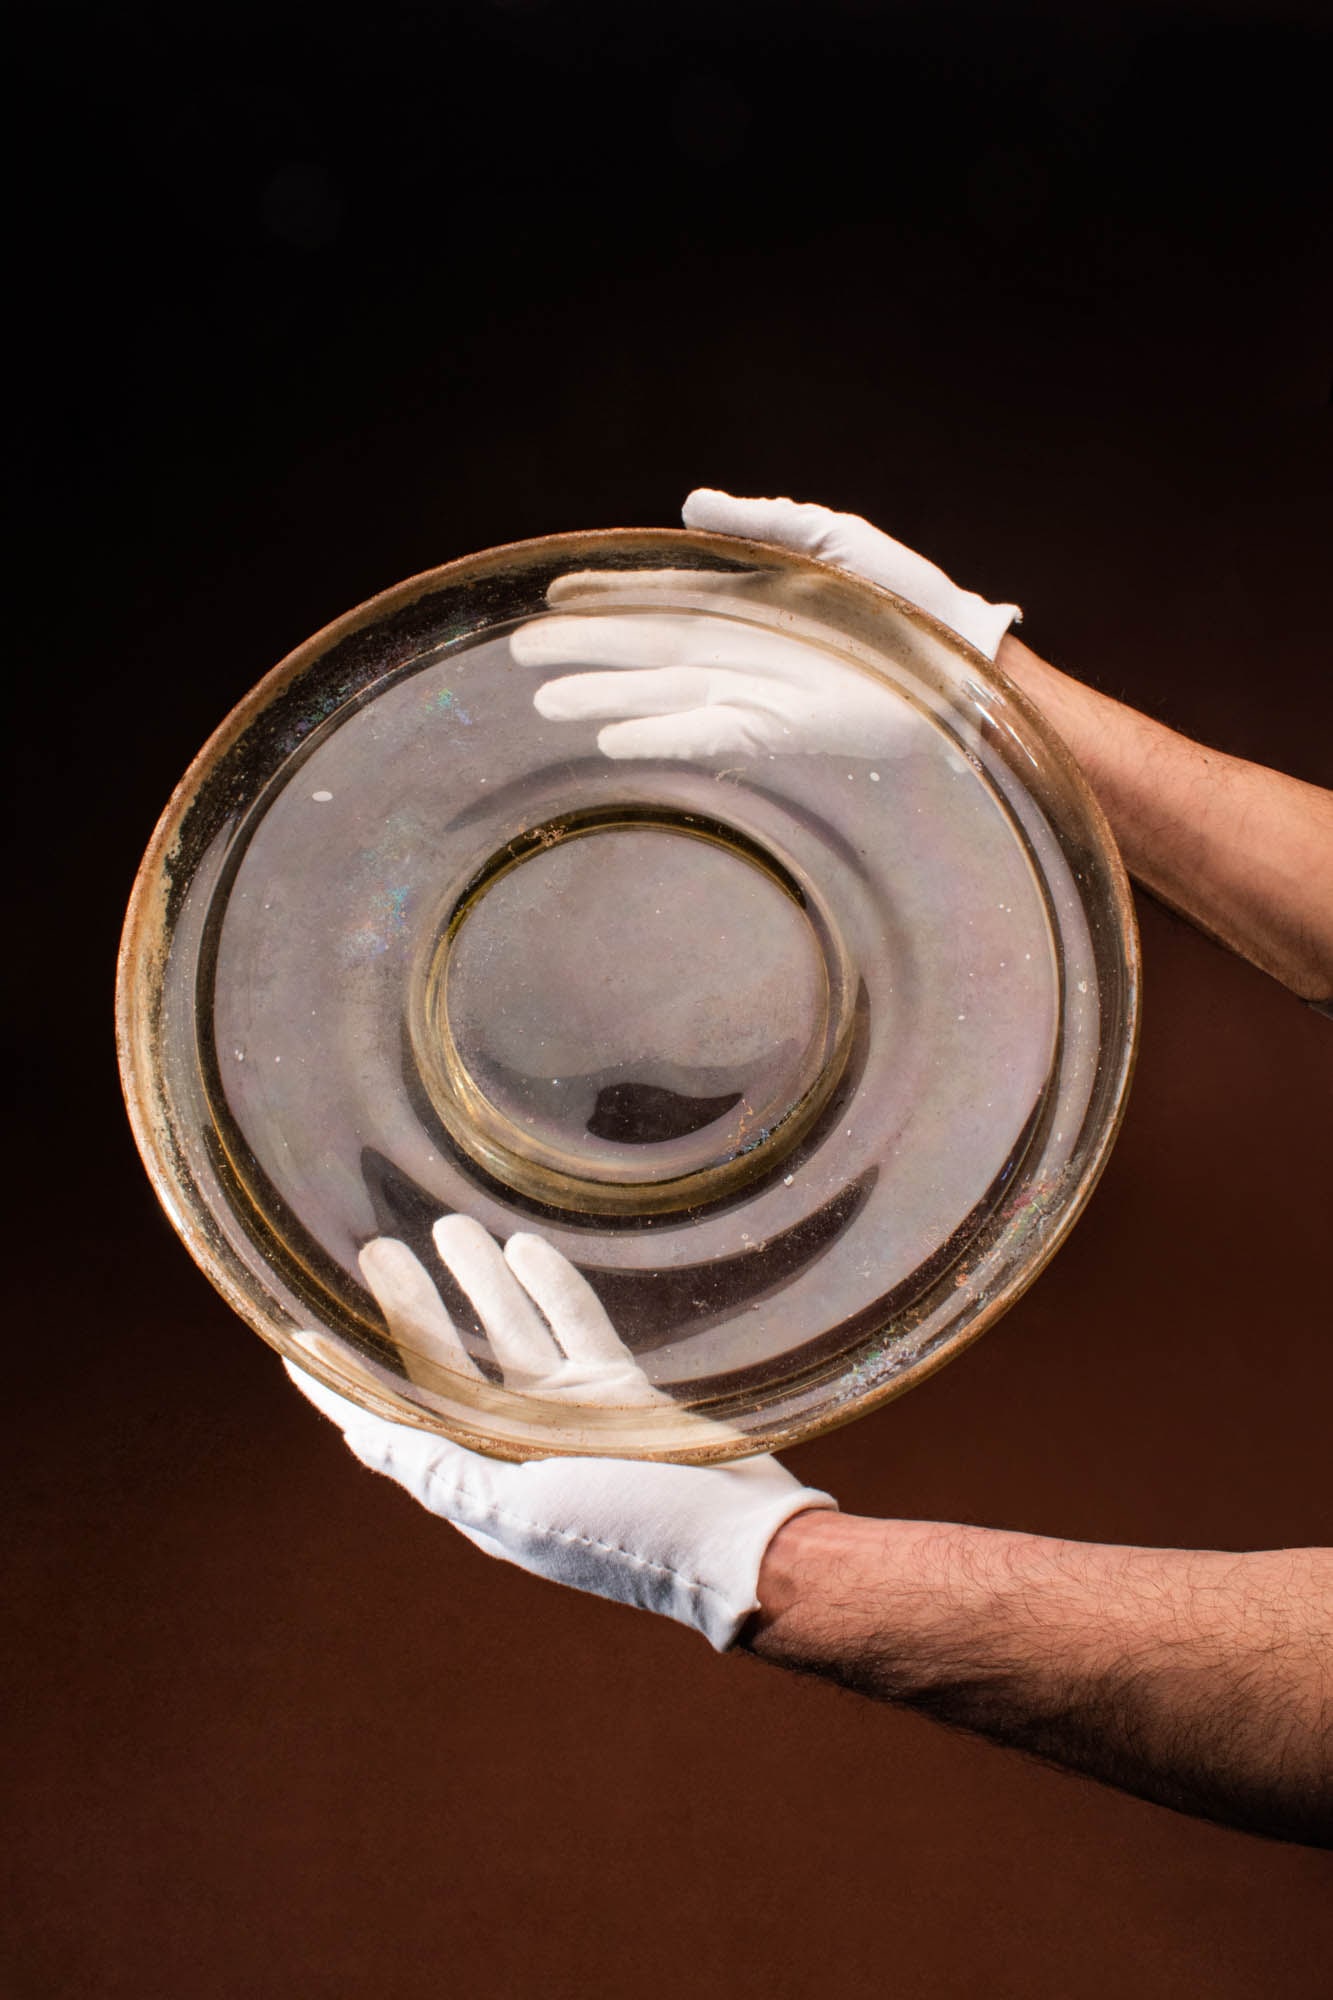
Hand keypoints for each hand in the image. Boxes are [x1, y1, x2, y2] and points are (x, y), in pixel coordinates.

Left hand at [288, 1216, 835, 1649]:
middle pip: (446, 1364)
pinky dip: (551, 1288)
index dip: (341, 1384)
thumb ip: (437, 1467)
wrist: (741, 1544)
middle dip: (409, 1309)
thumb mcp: (515, 1506)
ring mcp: (570, 1417)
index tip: (296, 1338)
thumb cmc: (625, 1534)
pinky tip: (524, 1247)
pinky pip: (575, 1327)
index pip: (389, 1425)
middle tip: (377, 1250)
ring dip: (478, 1284)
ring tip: (448, 1226)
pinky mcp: (621, 1393)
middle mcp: (516, 1445)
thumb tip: (360, 1434)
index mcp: (479, 1481)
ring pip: (510, 1333)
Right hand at [509, 489, 1018, 763]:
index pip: (656, 598)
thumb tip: (689, 505)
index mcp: (740, 599)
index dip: (606, 597)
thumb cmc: (902, 594)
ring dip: (603, 698)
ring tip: (548, 701)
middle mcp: (732, 648)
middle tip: (520, 650)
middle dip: (583, 650)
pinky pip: (700, 734)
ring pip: (657, 696)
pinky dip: (657, 735)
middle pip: (641, 650)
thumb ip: (760, 521)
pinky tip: (612, 736)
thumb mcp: (830, 537)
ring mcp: (745, 691)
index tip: (555, 597)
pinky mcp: (769, 730)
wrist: (955, 658)